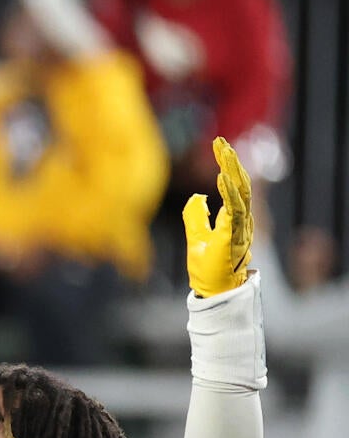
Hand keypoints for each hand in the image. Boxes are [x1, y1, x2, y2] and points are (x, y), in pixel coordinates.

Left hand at [184, 137, 253, 296]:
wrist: (212, 294)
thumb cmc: (208, 270)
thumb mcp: (196, 238)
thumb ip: (196, 217)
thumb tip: (197, 197)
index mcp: (234, 220)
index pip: (233, 187)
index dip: (228, 166)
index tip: (219, 146)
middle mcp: (241, 222)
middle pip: (240, 185)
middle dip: (232, 162)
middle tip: (222, 143)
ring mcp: (239, 229)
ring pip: (241, 194)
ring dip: (232, 171)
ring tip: (224, 152)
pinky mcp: (232, 238)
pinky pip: (234, 211)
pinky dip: (228, 193)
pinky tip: (221, 177)